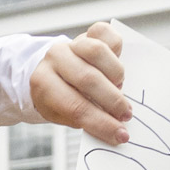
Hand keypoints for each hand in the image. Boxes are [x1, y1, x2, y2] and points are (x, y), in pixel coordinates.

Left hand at [30, 22, 130, 146]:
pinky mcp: (86, 33)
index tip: (120, 136)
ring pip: (97, 52)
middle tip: (126, 114)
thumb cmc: (61, 98)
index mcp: (43, 83)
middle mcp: (55, 58)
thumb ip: (86, 119)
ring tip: (119, 89)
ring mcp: (71, 43)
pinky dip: (116, 49)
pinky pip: (104, 33)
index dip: (101, 123)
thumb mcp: (64, 115)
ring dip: (115, 75)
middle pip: (88, 79)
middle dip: (112, 101)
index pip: (75, 107)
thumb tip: (116, 131)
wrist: (53, 72)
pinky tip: (117, 66)